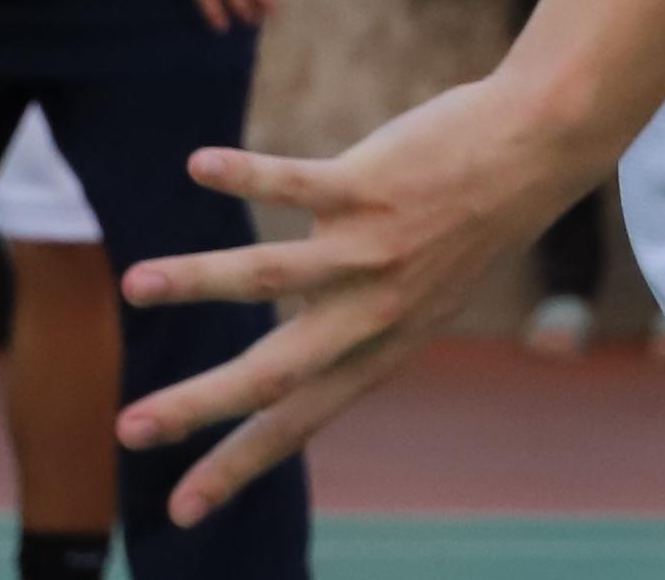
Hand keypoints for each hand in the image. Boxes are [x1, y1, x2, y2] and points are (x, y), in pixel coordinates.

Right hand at [122, 70, 590, 522]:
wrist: (537, 153)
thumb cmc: (468, 227)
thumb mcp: (421, 303)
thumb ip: (355, 335)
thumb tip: (283, 364)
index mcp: (379, 348)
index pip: (298, 422)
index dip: (238, 466)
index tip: (181, 511)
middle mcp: (373, 311)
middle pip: (274, 372)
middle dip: (198, 407)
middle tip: (127, 430)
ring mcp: (372, 248)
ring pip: (271, 276)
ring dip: (197, 280)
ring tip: (133, 285)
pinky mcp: (372, 184)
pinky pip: (297, 183)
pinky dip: (245, 175)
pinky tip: (199, 167)